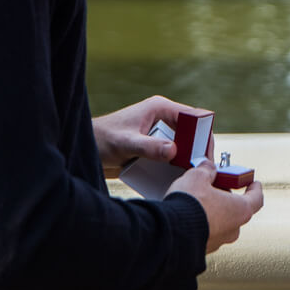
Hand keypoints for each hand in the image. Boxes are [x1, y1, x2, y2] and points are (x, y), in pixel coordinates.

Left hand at [92, 95, 212, 173]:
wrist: (84, 149)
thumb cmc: (101, 139)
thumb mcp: (126, 144)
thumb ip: (149, 147)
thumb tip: (174, 151)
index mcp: (160, 108)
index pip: (194, 116)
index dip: (203, 134)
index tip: (205, 155)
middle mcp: (163, 119)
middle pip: (193, 133)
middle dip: (199, 150)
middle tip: (201, 171)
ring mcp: (159, 134)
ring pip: (185, 146)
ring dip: (189, 161)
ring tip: (192, 178)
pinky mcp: (154, 148)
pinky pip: (173, 157)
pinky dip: (177, 167)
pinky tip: (177, 181)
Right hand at [167, 161, 264, 252]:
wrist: (171, 232)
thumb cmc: (190, 207)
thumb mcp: (198, 177)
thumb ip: (206, 170)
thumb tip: (207, 167)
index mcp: (240, 210)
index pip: (256, 198)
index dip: (254, 188)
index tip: (252, 183)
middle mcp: (233, 229)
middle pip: (236, 209)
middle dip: (225, 198)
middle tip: (214, 186)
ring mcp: (218, 241)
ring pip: (221, 223)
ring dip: (213, 212)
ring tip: (198, 199)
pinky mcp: (203, 248)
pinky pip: (206, 232)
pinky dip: (201, 223)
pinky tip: (189, 214)